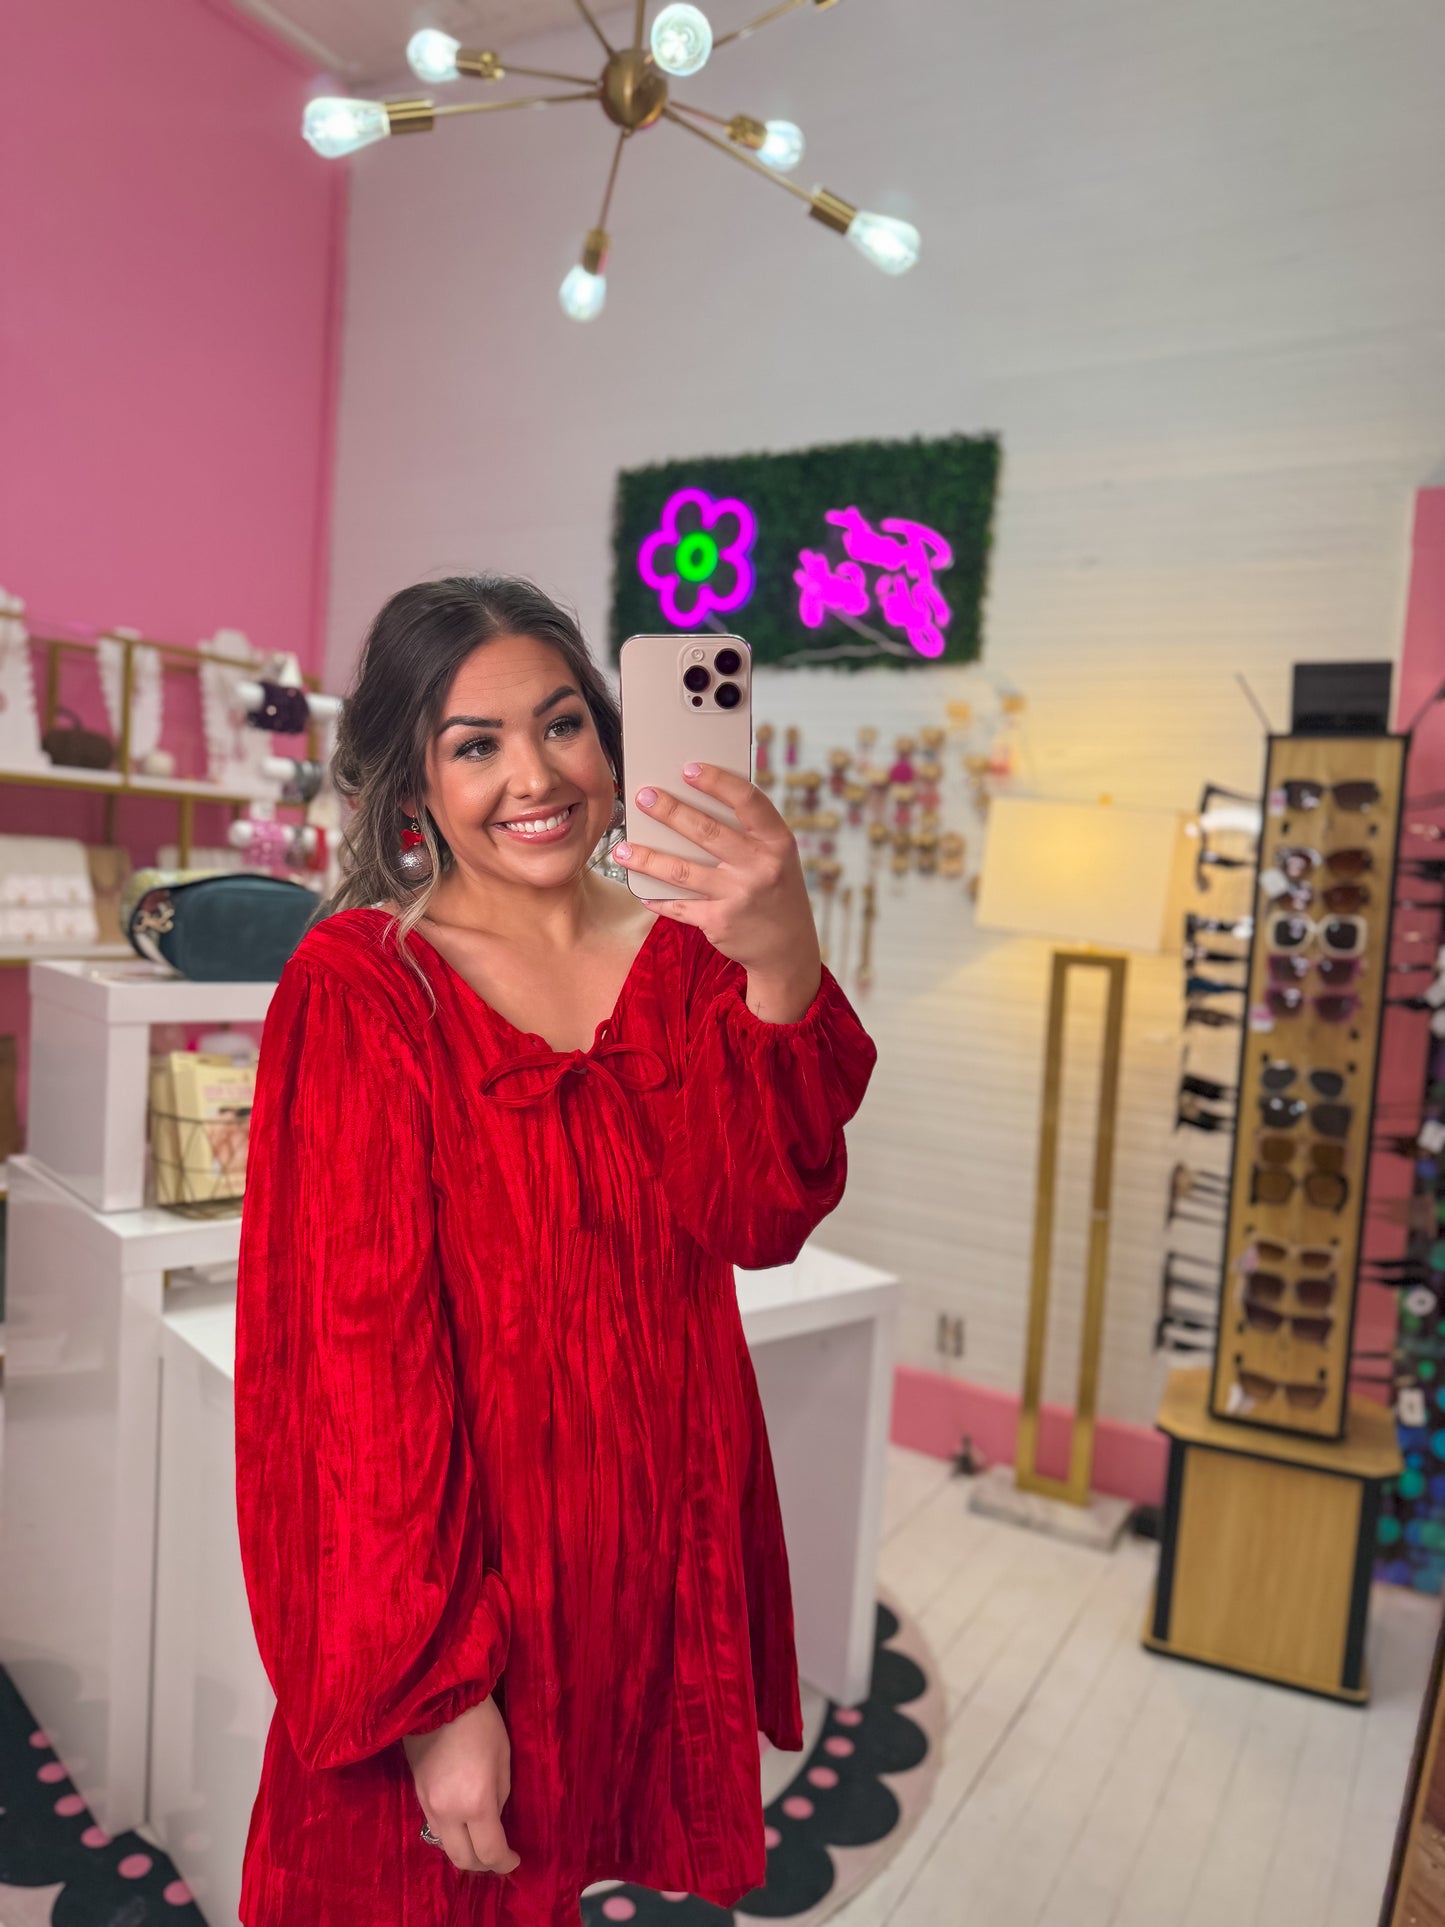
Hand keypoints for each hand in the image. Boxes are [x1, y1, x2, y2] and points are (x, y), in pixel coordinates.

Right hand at [402, 1694, 518, 1875]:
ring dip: (464, 1850)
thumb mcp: (503, 1758)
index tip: (515, 1861)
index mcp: (476, 1803)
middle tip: (498, 1855)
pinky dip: (451, 1834)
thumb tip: (495, 1818)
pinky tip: (462, 1823)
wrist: (439, 1698)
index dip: (505, 1862)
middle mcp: (448, 1812)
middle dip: (483, 1864)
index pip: (490, 1851)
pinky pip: (434, 1828)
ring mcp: (428, 1805)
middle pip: (462, 1859)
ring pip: (446, 1847)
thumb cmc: (481, 1723)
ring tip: (480, 1840)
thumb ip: (500, 1796)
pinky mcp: (417, 1795)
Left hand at [614, 763, 821, 1020]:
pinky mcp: (719, 922)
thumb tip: (695, 797)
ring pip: (682, 872)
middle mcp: (760, 867)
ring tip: (622, 849)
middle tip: (643, 797)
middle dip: (669, 812)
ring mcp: (739, 896)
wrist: (788, 946)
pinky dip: (657, 898)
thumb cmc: (775, 887)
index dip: (718, 782)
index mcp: (778, 842)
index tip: (689, 768)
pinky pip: (679, 906)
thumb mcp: (776, 855)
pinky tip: (640, 888)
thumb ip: (747, 830)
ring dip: (648, 859)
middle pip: (707, 832)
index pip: (748, 801)